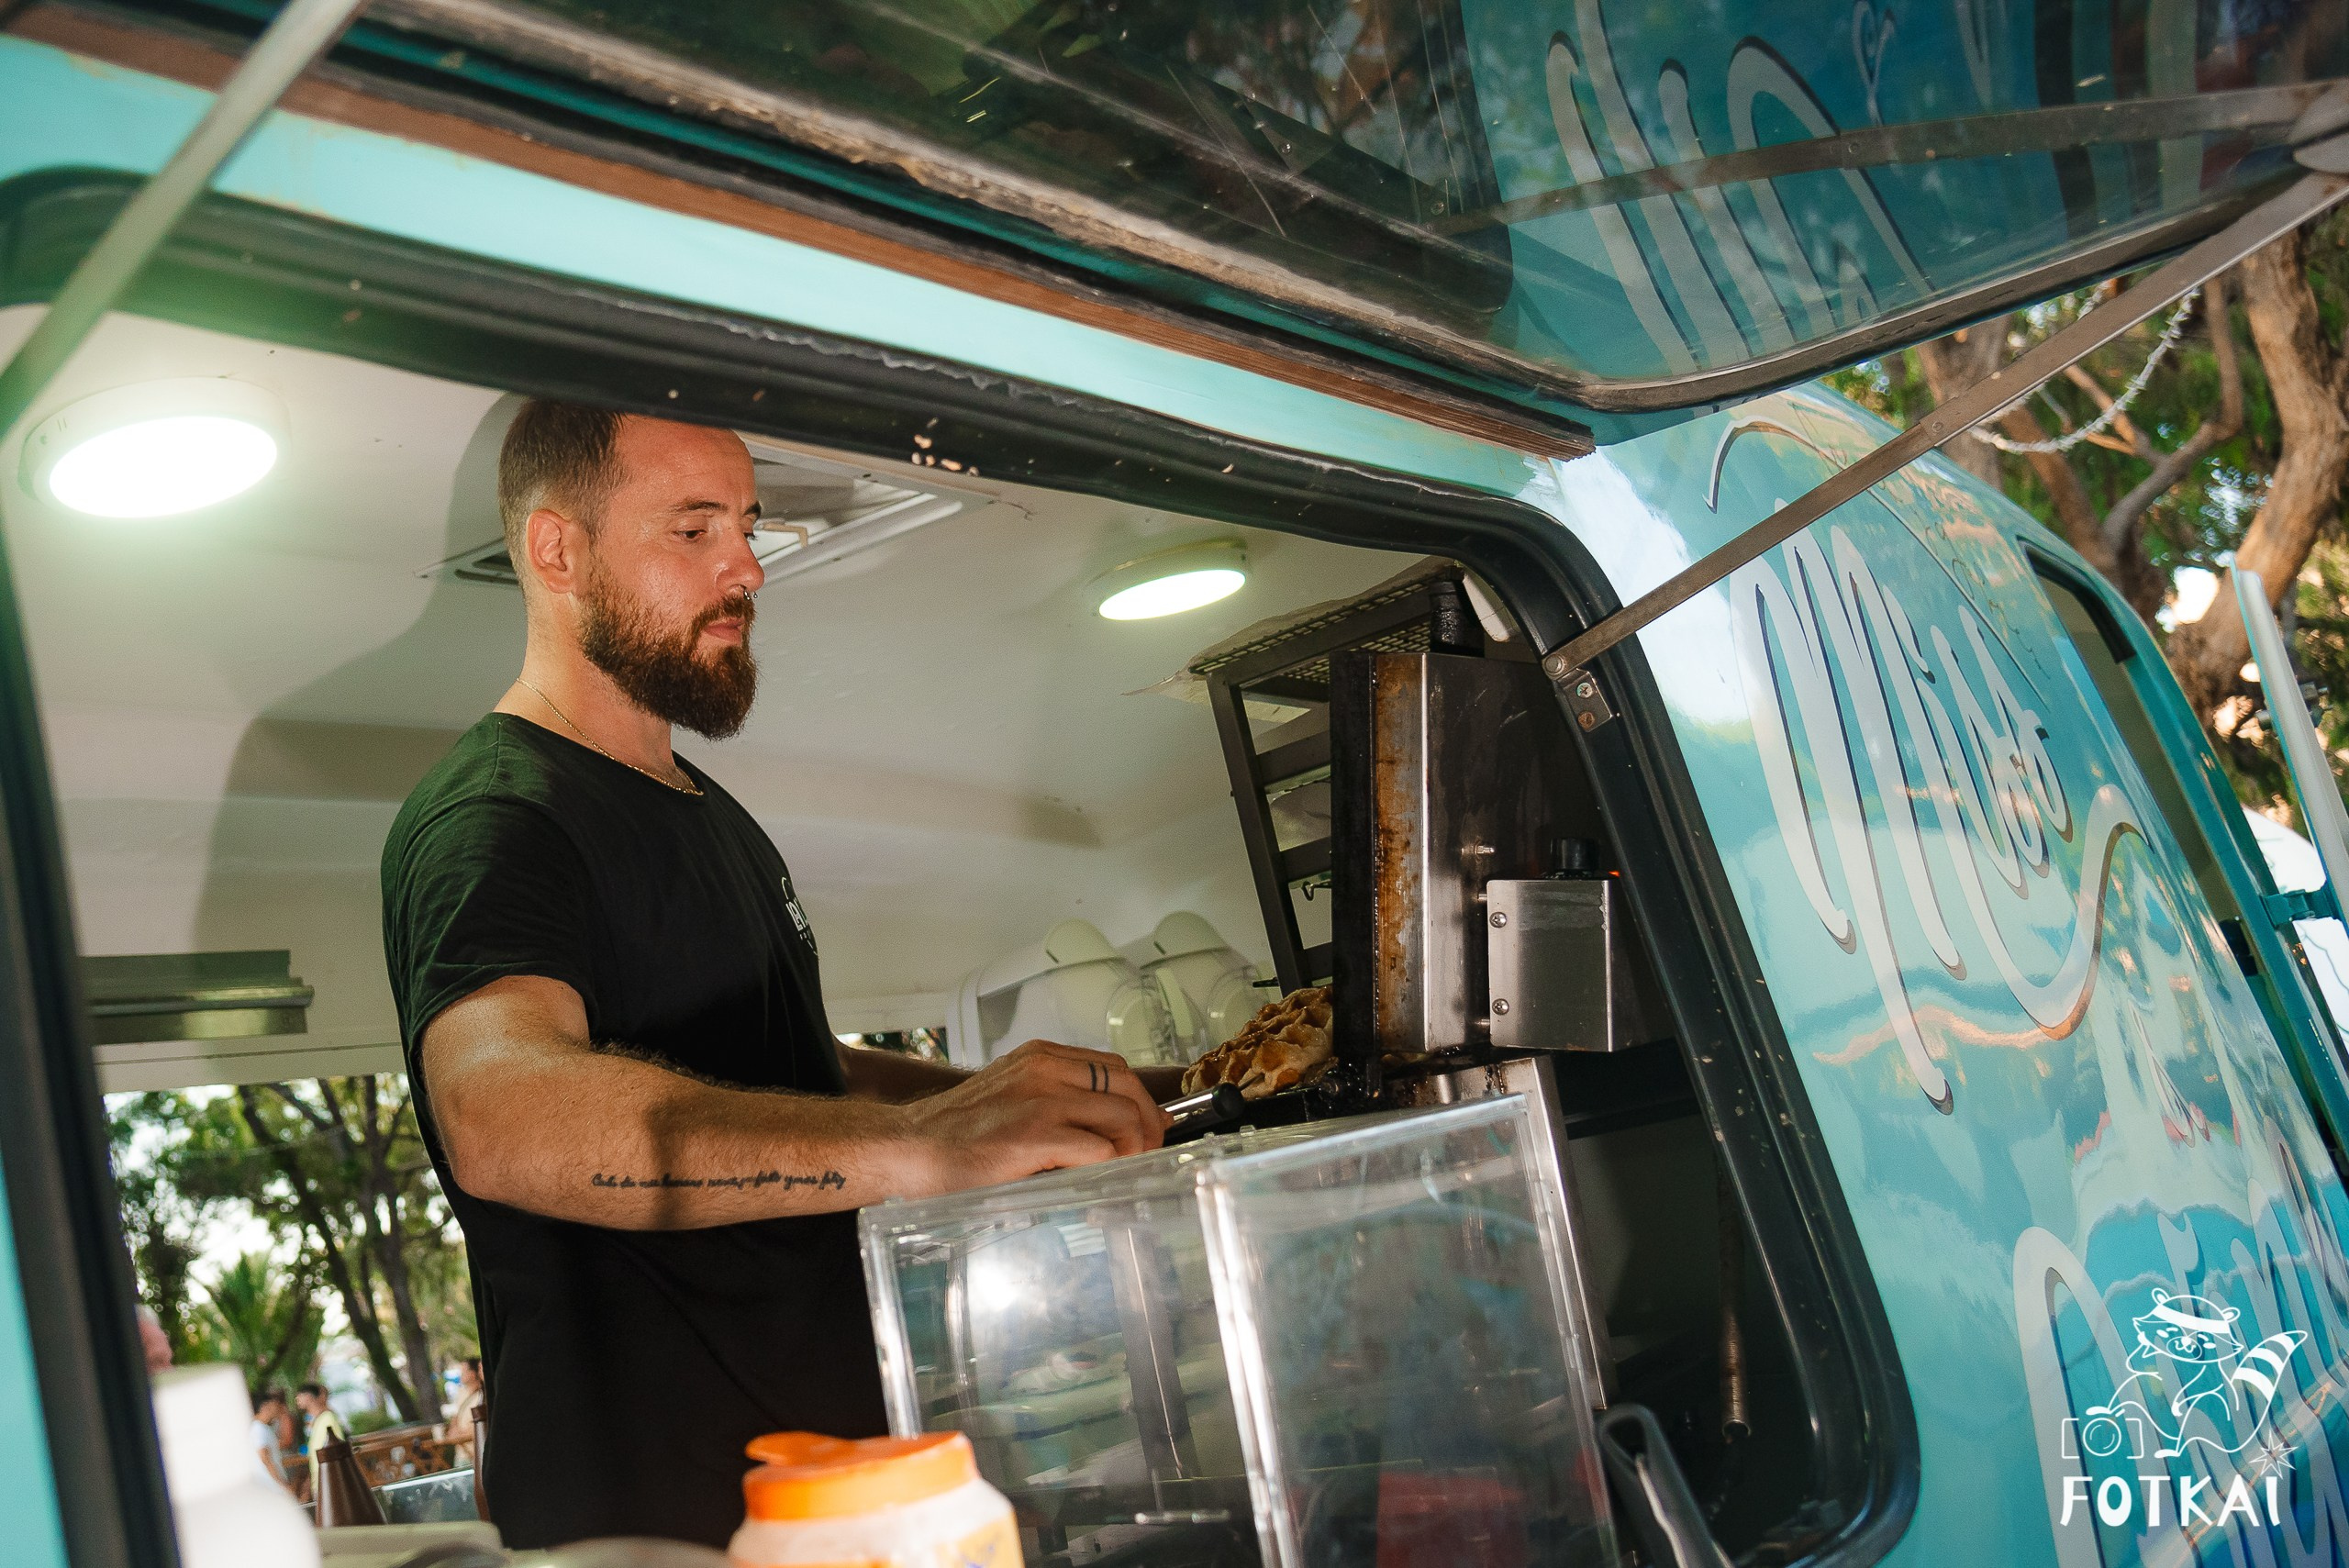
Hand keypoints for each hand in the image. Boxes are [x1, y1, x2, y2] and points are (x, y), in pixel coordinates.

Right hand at [904, 1039, 1170, 1190]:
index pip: (1113, 1067)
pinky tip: (1098, 1179)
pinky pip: (1099, 1148)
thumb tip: (1106, 1122)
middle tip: (1147, 1151)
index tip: (1147, 1124)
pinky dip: (1109, 1166)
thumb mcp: (1008, 1093)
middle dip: (1147, 1121)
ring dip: (1133, 1146)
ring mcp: (1041, 1102)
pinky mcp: (1035, 1137)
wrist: (907, 1147)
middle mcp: (1044, 1070)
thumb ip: (1052, 1097)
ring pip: (1121, 1115)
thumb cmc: (953, 1132)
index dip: (1138, 1098)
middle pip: (1126, 1086)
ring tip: (1124, 1168)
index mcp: (1039, 1057)